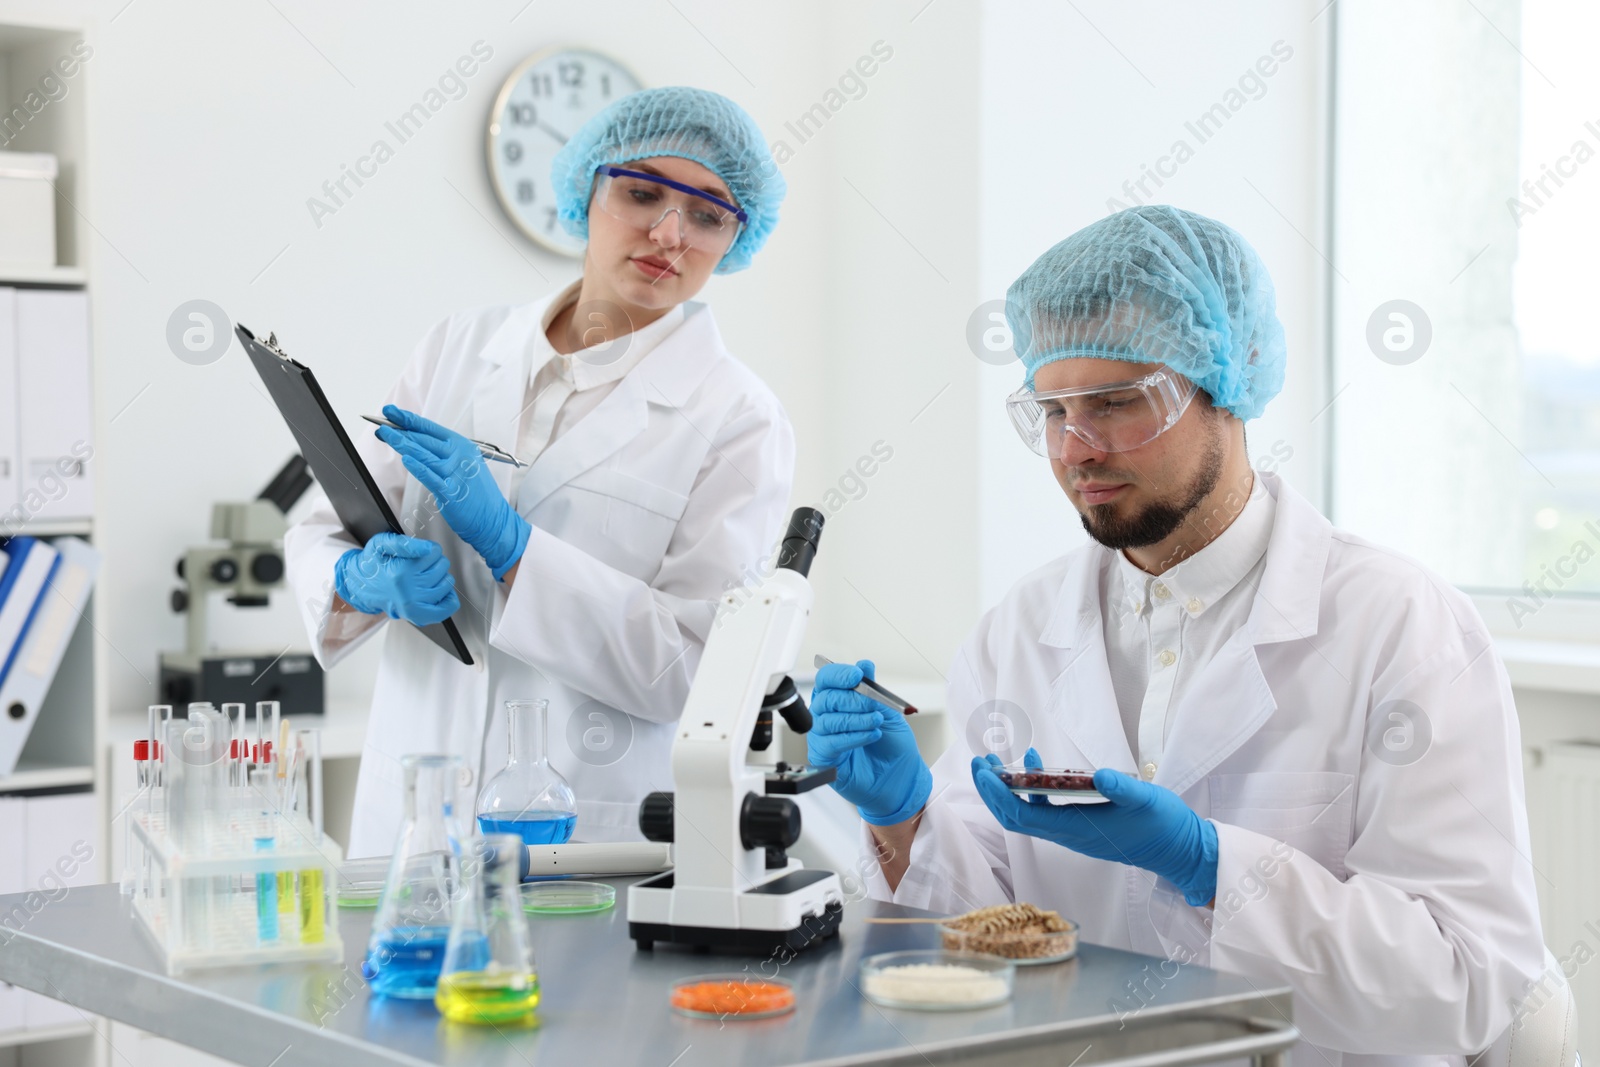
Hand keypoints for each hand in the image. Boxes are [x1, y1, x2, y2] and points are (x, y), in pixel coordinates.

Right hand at [334, 532, 459, 624]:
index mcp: (400, 572)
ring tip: (426, 577)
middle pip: (442, 566)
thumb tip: (428, 549)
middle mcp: (408, 590)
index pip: (434, 552)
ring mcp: (414, 605)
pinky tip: (440, 591)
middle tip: (422, 565)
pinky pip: (447, 607)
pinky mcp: (418, 615)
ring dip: (442, 577)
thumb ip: (404, 543)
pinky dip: (449, 598)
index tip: (422, 552)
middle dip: (436, 561)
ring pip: (447, 583)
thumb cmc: (374, 564)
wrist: (362, 586)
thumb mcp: (381, 544)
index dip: (430, 549)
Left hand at [376, 404, 529, 579]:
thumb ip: (444, 453)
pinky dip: (418, 467)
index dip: (408, 419)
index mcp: (462, 446)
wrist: (493, 518)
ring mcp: (455, 473)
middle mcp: (459, 455)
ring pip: (424, 454)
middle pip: (424, 439)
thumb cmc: (477, 493)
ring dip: (402, 443)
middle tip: (381, 424)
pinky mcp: (451, 491)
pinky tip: (406, 460)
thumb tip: (416, 443)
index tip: (391, 412)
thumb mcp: (465, 464)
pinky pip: (431, 477)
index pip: (430, 428)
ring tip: (385, 435)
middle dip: (399, 430)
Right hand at [807, 659, 930, 825]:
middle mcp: (828, 716)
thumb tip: (864, 664)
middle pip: (825, 698)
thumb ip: (874, 690)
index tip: (857, 675)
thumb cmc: (893, 747)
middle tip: (873, 705)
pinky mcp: (824, 757)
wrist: (901, 779)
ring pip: (827, 720)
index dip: (839, 674)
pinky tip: (869, 736)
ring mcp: (823, 737)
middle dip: (852, 699)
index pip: (827, 679)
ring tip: (875, 723)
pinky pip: (830, 742)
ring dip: (856, 719)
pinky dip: (852, 736)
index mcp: (840, 700)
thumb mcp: (889, 712)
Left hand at [971, 749, 1217, 905]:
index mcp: (1076, 830)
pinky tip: (1036, 762)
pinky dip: (1033, 786)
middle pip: (1014, 816)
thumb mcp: (1146, 801)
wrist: (1180, 851)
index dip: (998, 794)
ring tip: (995, 761)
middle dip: (992, 790)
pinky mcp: (1079, 825)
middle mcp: (1067, 834)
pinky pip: (1045, 808)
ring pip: (1026, 812)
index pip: (1022, 814)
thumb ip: (1122, 789)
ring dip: (1007, 788)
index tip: (984, 771)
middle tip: (979, 761)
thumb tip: (1101, 775)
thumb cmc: (1164, 826)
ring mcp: (1071, 831)